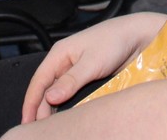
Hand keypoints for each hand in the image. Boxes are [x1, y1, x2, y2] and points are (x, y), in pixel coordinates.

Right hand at [20, 14, 165, 122]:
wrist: (138, 37)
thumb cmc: (115, 40)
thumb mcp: (92, 62)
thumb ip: (71, 81)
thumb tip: (50, 98)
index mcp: (59, 53)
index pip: (38, 81)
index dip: (31, 103)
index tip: (27, 122)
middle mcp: (64, 62)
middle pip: (46, 89)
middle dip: (40, 109)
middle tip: (40, 130)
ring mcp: (75, 71)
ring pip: (58, 93)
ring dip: (53, 109)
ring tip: (51, 127)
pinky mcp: (86, 78)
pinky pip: (71, 94)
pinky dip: (67, 106)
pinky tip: (67, 117)